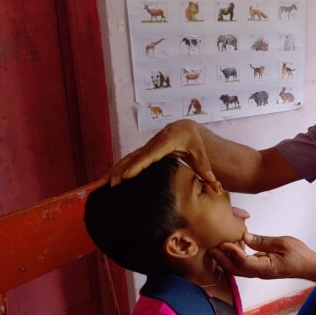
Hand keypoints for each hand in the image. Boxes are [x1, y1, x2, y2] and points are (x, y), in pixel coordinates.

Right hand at [104, 120, 219, 189]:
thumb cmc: (193, 142)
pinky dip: (116, 169)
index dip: (138, 165)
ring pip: (127, 159)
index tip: (127, 175)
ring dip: (114, 171)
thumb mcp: (200, 153)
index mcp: (167, 142)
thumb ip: (204, 167)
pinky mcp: (143, 152)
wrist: (185, 129)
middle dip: (121, 171)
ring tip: (101, 185)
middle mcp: (153, 144)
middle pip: (134, 158)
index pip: (150, 155)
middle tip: (111, 185)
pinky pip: (128, 161)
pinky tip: (106, 180)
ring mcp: (146, 148)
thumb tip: (213, 182)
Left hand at [210, 232, 315, 279]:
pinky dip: (234, 258)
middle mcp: (259, 272)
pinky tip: (231, 247)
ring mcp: (259, 272)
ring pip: (237, 269)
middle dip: (221, 258)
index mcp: (266, 267)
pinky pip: (243, 265)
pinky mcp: (260, 268)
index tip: (224, 241)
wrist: (308, 266)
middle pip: (235, 269)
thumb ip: (263, 241)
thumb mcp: (282, 243)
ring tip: (216, 247)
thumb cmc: (299, 254)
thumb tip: (244, 236)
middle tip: (210, 246)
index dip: (232, 252)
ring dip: (225, 259)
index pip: (243, 262)